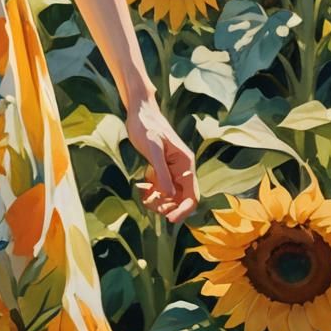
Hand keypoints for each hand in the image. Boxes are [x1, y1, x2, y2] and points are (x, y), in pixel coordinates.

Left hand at [124, 96, 198, 223]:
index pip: (192, 195)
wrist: (138, 111)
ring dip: (158, 200)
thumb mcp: (153, 148)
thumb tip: (170, 196)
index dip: (183, 210)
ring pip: (169, 195)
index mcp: (186, 164)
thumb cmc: (147, 126)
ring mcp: (171, 169)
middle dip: (167, 206)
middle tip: (149, 204)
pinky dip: (152, 192)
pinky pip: (160, 188)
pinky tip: (141, 188)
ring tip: (143, 194)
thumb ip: (162, 172)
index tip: (169, 219)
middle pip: (180, 199)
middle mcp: (181, 169)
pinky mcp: (160, 168)